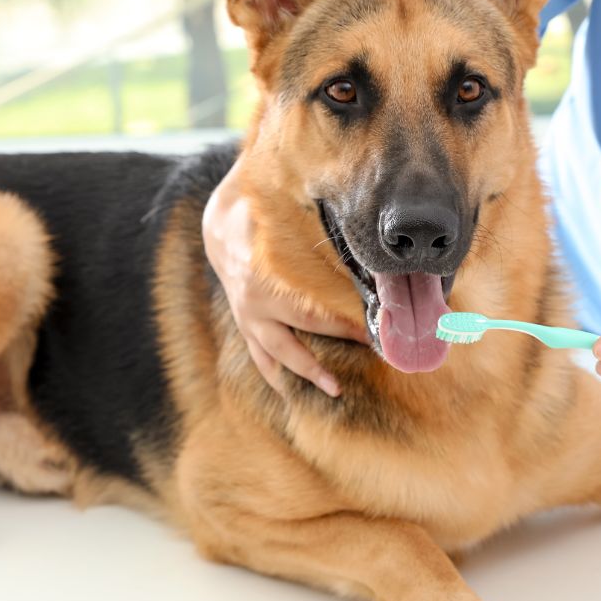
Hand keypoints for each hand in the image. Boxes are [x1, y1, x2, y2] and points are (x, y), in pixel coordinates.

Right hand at [202, 162, 366, 396]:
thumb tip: (364, 217)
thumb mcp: (286, 209)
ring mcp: (248, 318)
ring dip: (308, 372)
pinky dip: (279, 374)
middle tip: (378, 353)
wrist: (219, 225)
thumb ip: (319, 216)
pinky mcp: (245, 326)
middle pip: (306, 331)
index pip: (316, 305)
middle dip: (342, 341)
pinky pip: (261, 356)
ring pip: (278, 354)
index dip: (350, 318)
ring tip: (336, 390)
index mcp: (265, 277)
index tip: (381, 326)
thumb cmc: (262, 212)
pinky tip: (299, 391)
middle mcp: (255, 303)